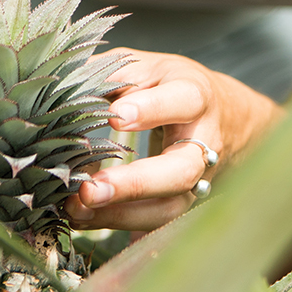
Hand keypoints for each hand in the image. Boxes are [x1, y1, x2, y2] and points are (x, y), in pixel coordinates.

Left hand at [65, 49, 281, 230]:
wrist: (224, 117)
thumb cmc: (171, 86)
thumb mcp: (148, 67)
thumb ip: (112, 74)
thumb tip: (67, 89)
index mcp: (195, 96)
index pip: (183, 100)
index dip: (152, 109)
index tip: (115, 118)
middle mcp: (204, 143)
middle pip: (180, 171)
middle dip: (135, 184)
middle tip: (90, 189)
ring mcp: (197, 180)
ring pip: (168, 208)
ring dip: (120, 215)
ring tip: (76, 209)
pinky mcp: (182, 204)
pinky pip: (152, 223)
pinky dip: (115, 223)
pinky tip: (83, 219)